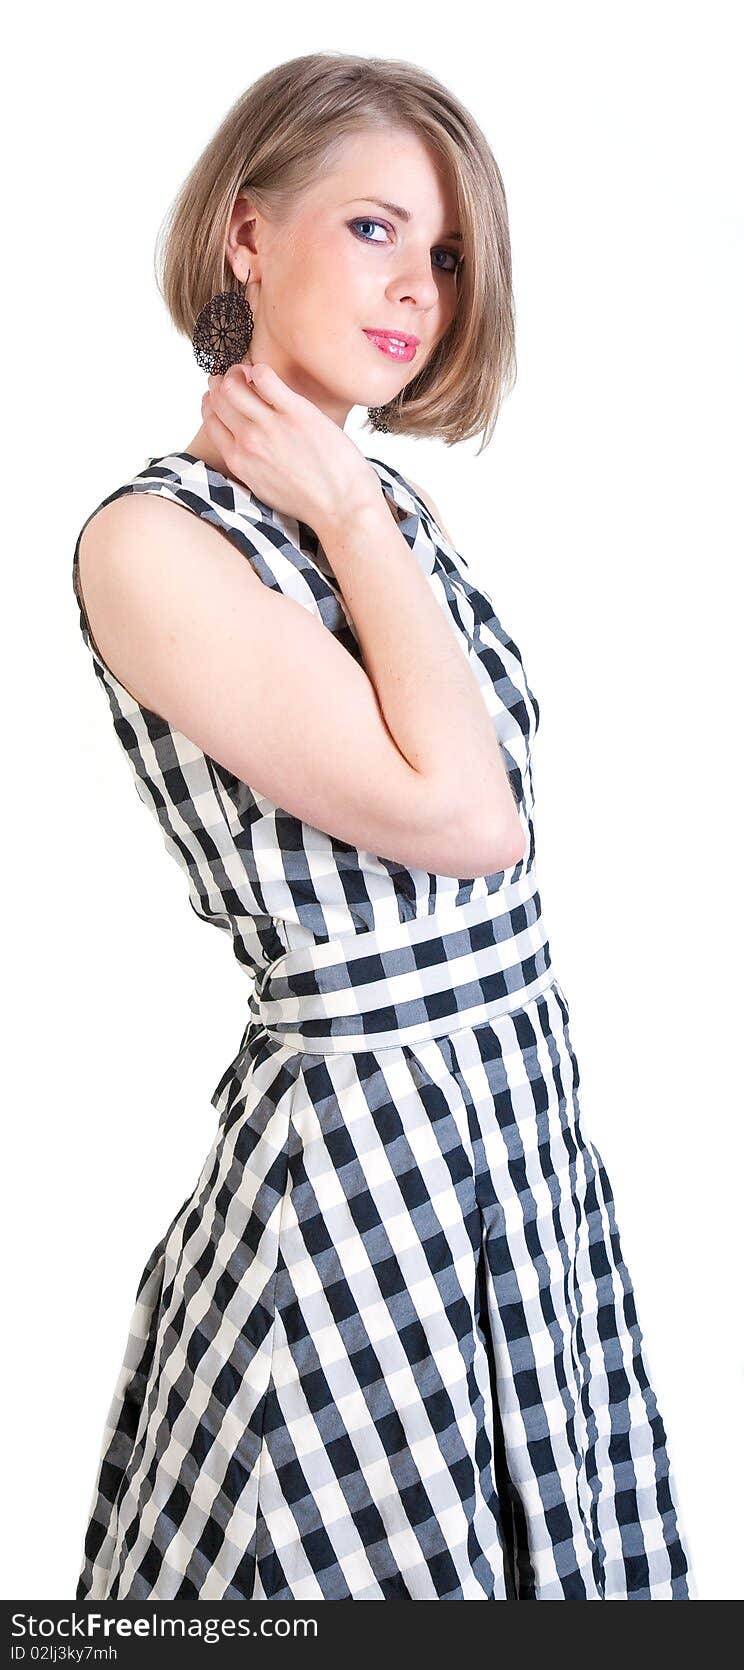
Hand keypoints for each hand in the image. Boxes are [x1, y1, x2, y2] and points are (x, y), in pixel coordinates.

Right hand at [200, 363, 380, 532]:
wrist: (343, 508)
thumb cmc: (310, 502)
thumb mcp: (265, 488)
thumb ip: (249, 464)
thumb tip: (245, 445)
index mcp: (238, 461)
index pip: (211, 419)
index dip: (213, 400)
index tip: (222, 393)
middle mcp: (248, 442)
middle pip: (219, 398)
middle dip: (222, 381)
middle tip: (235, 376)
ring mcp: (270, 426)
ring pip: (234, 385)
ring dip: (237, 371)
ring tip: (249, 371)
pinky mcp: (296, 413)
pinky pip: (265, 377)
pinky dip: (259, 369)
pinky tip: (266, 374)